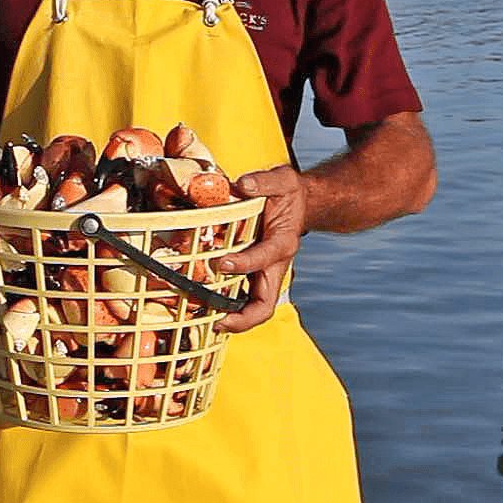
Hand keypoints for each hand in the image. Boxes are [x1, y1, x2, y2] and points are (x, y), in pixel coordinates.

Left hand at [212, 164, 306, 332]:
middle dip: (241, 318)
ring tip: (203, 323)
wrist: (300, 205)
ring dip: (232, 320)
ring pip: (254, 309)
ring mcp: (266, 275)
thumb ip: (263, 182)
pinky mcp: (256, 276)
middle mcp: (276, 266)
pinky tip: (203, 309)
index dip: (246, 263)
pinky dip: (226, 308)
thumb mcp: (282, 180)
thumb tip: (242, 185)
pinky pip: (243, 299)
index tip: (222, 262)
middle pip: (265, 304)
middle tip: (215, 321)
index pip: (266, 258)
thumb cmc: (288, 194)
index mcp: (283, 243)